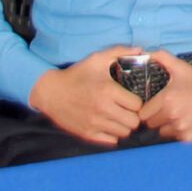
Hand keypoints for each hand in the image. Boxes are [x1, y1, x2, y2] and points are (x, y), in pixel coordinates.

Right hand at [29, 45, 144, 144]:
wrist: (51, 92)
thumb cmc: (77, 75)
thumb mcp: (97, 59)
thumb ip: (120, 52)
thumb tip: (140, 50)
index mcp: (108, 91)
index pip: (138, 105)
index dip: (137, 101)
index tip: (132, 98)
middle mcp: (103, 109)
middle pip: (134, 122)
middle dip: (133, 115)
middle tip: (127, 109)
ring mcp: (94, 124)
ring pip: (124, 133)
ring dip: (124, 124)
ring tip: (119, 116)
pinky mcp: (87, 134)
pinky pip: (111, 141)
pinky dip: (113, 134)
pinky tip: (108, 123)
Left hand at [138, 50, 191, 142]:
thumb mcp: (181, 67)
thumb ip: (162, 58)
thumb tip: (146, 52)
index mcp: (166, 99)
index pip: (143, 113)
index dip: (148, 108)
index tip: (156, 104)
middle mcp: (172, 115)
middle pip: (151, 124)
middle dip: (157, 117)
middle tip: (169, 108)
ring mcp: (181, 128)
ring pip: (163, 132)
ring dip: (168, 125)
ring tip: (180, 114)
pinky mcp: (189, 137)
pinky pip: (176, 137)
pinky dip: (180, 131)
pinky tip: (189, 120)